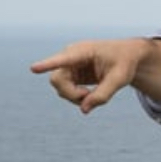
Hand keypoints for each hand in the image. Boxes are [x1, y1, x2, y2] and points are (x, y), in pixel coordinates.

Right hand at [30, 38, 160, 113]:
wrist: (127, 56)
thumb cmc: (125, 63)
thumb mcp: (120, 79)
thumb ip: (103, 95)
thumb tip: (84, 110)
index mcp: (83, 51)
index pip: (63, 60)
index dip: (47, 64)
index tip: (34, 68)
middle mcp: (70, 57)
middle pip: (57, 80)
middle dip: (70, 94)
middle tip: (88, 98)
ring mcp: (68, 66)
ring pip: (59, 87)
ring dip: (74, 97)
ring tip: (92, 96)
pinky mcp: (70, 74)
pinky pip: (65, 90)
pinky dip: (76, 97)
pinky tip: (89, 95)